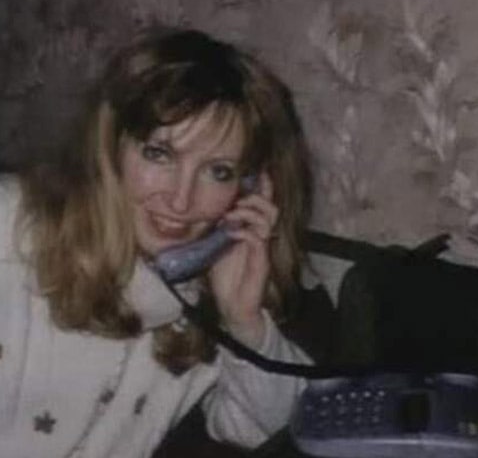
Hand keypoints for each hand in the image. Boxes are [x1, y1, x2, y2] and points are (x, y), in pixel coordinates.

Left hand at [208, 172, 278, 348]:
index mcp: (252, 230)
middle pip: (270, 205)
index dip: (262, 186)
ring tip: (231, 215)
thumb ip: (217, 228)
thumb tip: (207, 210)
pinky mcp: (261, 260)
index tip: (256, 170)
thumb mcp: (217, 246)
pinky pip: (257, 238)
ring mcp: (262, 248)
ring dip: (248, 212)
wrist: (233, 305)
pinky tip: (231, 233)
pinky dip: (243, 231)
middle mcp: (260, 236)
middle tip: (235, 201)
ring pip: (267, 218)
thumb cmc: (226, 277)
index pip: (262, 203)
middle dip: (253, 197)